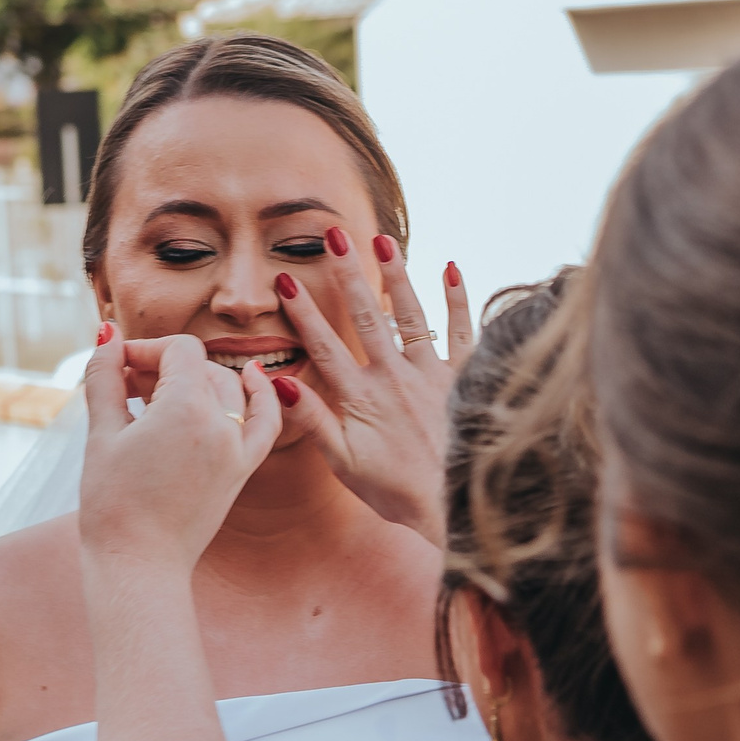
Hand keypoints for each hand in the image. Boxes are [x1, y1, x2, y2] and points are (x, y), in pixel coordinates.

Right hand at [76, 326, 281, 566]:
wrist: (139, 563)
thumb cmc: (112, 504)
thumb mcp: (101, 433)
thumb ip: (105, 377)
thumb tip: (107, 333)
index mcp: (185, 409)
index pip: (179, 350)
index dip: (146, 349)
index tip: (119, 367)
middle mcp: (221, 424)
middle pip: (202, 366)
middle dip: (165, 367)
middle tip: (127, 387)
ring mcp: (238, 448)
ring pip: (230, 388)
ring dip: (199, 380)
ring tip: (159, 397)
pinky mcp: (243, 470)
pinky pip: (267, 421)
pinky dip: (263, 395)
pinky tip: (253, 376)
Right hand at [273, 232, 474, 546]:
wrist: (453, 504)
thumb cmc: (394, 491)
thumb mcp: (342, 463)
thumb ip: (311, 419)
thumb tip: (276, 382)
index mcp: (361, 398)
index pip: (324, 346)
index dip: (303, 314)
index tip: (285, 281)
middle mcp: (395, 378)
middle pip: (366, 317)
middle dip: (347, 274)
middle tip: (334, 236)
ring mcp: (431, 376)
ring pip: (411, 315)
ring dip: (397, 276)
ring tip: (384, 240)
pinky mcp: (463, 379)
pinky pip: (462, 333)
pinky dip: (458, 300)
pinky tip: (451, 267)